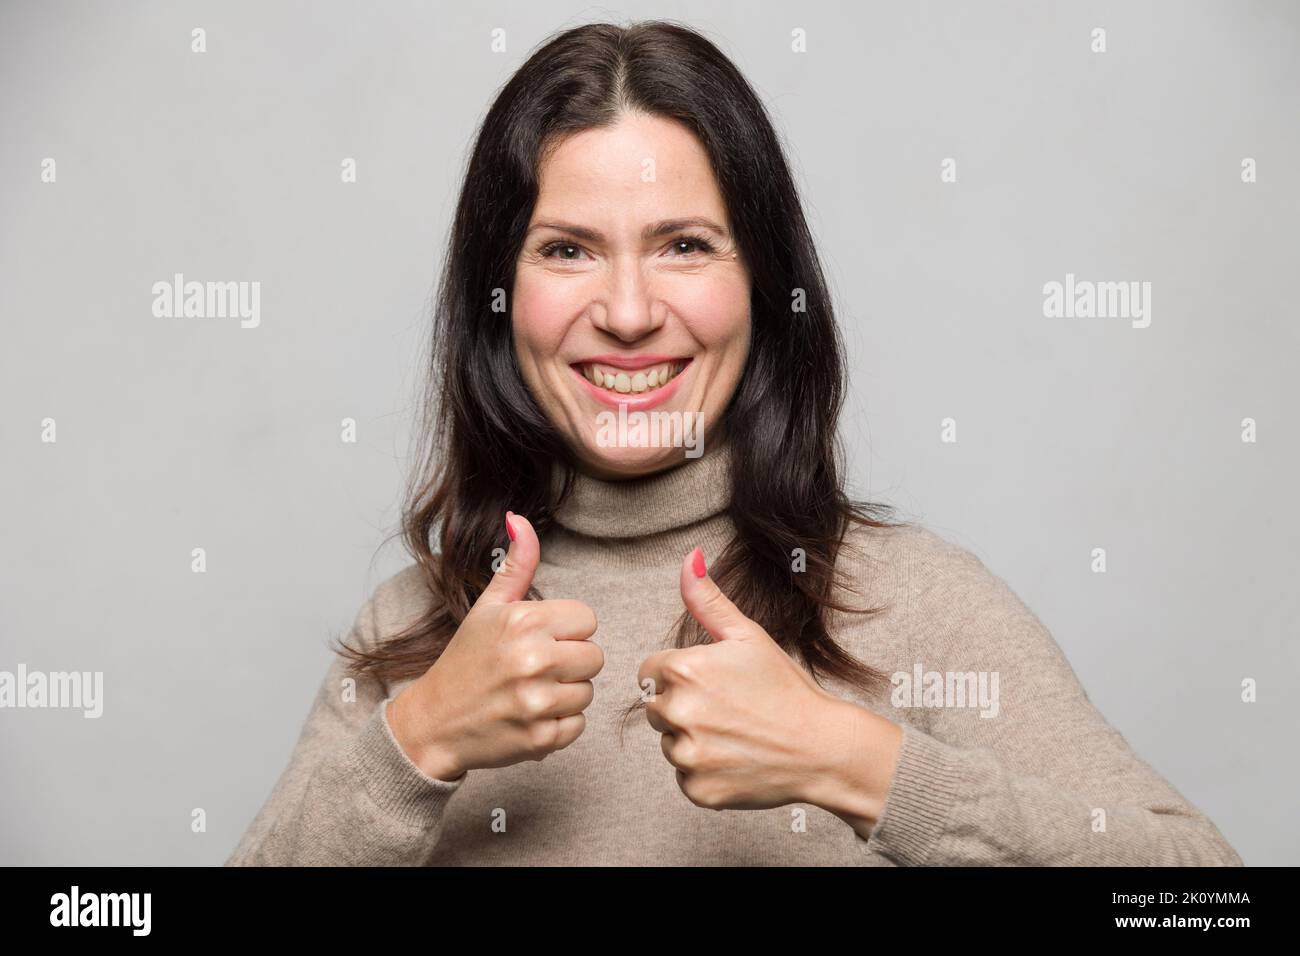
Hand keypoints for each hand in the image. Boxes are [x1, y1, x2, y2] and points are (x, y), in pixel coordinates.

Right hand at [387, 512, 603, 780]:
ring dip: (565, 694)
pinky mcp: (542, 739)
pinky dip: (558, 725)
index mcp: (523, 621)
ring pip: (588, 692)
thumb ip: (516, 564)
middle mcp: (533, 660)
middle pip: (595, 657)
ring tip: (529, 692)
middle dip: (570, 662)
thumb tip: (519, 518)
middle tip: (535, 668)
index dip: (566, 631)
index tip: (540, 640)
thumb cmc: (465, 661)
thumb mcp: (488, 607)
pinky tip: (529, 716)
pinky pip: (578, 726)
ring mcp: (537, 702)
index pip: (588, 620)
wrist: (433, 723)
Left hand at [638, 547, 902, 825]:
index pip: (650, 670)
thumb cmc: (785, 688)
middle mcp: (678, 713)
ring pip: (669, 744)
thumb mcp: (747, 635)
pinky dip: (705, 771)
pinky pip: (685, 777)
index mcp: (683, 670)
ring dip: (693, 740)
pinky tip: (737, 759)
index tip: (713, 682)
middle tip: (729, 708)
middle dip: (683, 706)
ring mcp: (686, 756)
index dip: (680, 674)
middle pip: (656, 707)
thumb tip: (689, 557)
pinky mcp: (697, 791)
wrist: (823, 747)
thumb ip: (707, 598)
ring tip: (736, 733)